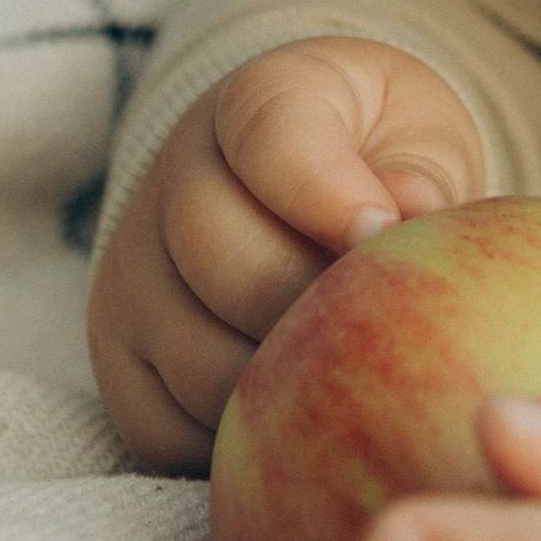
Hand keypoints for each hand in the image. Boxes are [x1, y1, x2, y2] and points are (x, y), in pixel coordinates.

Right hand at [88, 39, 485, 473]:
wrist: (303, 184)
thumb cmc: (382, 160)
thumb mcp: (420, 135)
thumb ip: (422, 173)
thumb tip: (410, 214)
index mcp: (258, 100)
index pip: (274, 140)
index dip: (331, 196)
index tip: (384, 233)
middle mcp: (172, 177)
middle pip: (231, 264)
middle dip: (317, 311)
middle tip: (380, 336)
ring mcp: (133, 269)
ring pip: (197, 357)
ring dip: (283, 386)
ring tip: (346, 381)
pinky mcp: (117, 352)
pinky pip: (161, 426)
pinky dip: (229, 440)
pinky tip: (292, 422)